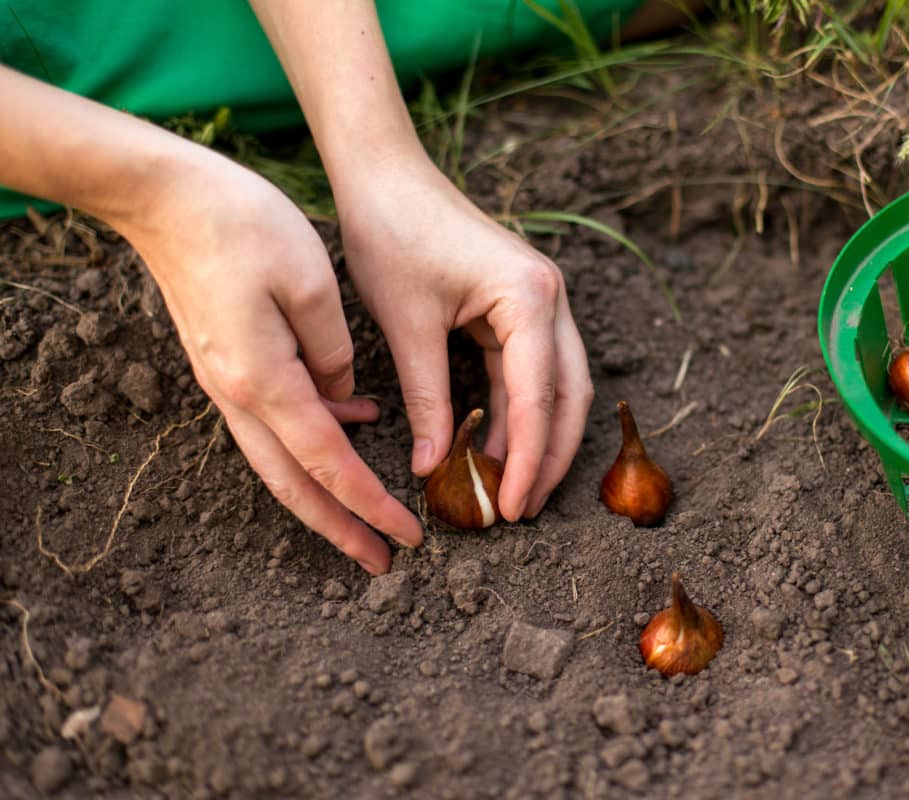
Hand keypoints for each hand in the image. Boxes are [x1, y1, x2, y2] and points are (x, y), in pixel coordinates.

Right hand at [121, 149, 422, 573]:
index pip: (328, 463)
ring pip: (279, 461)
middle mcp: (238, 394)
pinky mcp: (227, 364)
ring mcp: (226, 382)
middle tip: (382, 561)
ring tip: (368, 518)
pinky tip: (354, 421)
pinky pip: (273, 420)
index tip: (408, 536)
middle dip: (340, 528)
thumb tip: (346, 397)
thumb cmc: (241, 224)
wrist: (164, 196)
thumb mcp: (310, 282)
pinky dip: (312, 439)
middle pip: (294, 484)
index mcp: (265, 380)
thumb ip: (334, 351)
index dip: (370, 505)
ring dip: (324, 495)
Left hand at [334, 160, 593, 520]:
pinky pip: (530, 370)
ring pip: (558, 386)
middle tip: (523, 509)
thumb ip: (428, 399)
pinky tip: (497, 446)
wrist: (384, 173)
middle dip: (551, 456)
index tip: (514, 506)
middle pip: (569, 395)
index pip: (539, 396)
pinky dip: (517, 411)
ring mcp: (540, 300)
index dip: (529, 459)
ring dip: (538, 437)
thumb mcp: (406, 325)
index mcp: (529, 297)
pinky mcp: (520, 305)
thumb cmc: (391, 234)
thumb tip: (434, 467)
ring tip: (513, 489)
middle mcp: (550, 298)